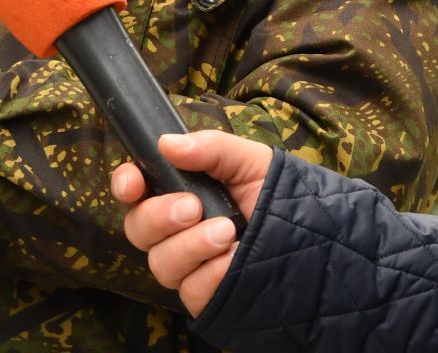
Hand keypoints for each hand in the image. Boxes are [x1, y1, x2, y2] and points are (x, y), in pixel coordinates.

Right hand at [113, 130, 272, 317]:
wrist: (312, 235)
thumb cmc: (276, 193)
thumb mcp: (249, 160)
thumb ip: (211, 148)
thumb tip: (167, 143)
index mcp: (178, 190)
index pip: (134, 189)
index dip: (125, 185)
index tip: (133, 184)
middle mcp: (175, 229)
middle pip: (138, 228)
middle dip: (160, 216)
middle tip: (193, 208)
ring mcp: (188, 264)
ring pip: (161, 263)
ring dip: (191, 246)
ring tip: (227, 232)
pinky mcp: (204, 295)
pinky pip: (190, 290)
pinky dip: (211, 274)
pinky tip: (234, 260)